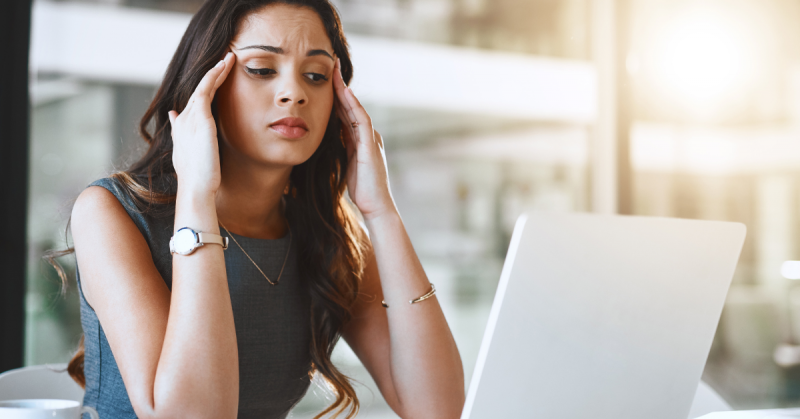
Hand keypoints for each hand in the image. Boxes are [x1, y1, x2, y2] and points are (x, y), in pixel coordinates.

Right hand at [168, 52, 235, 196]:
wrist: (197, 188)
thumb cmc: (199, 178)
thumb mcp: (190, 154)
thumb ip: (183, 136)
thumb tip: (173, 117)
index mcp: (184, 129)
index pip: (196, 103)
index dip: (207, 88)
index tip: (218, 77)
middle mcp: (184, 120)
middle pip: (200, 90)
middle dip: (213, 75)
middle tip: (226, 60)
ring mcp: (190, 118)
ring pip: (203, 85)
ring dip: (216, 70)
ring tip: (229, 57)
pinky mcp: (200, 118)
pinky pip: (205, 89)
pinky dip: (213, 75)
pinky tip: (224, 65)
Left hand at [332, 58, 395, 220]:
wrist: (376, 205)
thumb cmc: (362, 189)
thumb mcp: (347, 164)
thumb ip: (342, 149)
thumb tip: (330, 138)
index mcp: (360, 139)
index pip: (345, 112)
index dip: (335, 96)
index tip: (324, 79)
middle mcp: (367, 134)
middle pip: (350, 105)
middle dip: (339, 85)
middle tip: (331, 64)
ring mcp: (371, 138)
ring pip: (355, 108)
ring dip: (344, 89)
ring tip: (335, 71)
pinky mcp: (371, 145)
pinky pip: (361, 120)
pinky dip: (354, 105)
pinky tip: (345, 92)